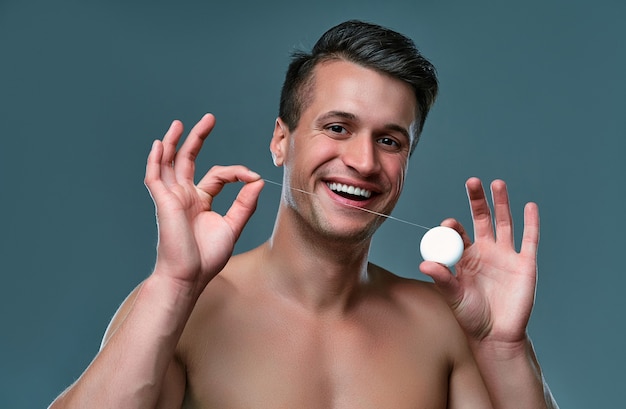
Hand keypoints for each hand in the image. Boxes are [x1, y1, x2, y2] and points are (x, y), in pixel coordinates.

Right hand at [144, 114, 263, 294]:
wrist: (188, 276)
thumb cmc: (207, 258)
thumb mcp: (232, 227)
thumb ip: (245, 204)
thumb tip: (258, 181)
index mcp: (201, 201)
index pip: (218, 175)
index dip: (236, 171)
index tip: (252, 176)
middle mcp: (185, 196)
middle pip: (189, 159)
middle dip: (198, 138)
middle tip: (209, 118)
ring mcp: (172, 197)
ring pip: (169, 163)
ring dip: (173, 142)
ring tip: (180, 123)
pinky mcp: (163, 202)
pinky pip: (154, 177)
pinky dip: (155, 160)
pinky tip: (158, 144)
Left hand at [420, 177, 538, 346]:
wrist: (496, 335)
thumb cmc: (471, 315)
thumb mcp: (453, 296)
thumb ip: (442, 278)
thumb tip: (424, 263)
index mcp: (465, 256)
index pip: (458, 233)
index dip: (453, 226)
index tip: (448, 224)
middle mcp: (485, 251)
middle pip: (481, 219)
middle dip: (477, 200)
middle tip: (471, 182)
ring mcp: (506, 255)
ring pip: (504, 223)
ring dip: (501, 203)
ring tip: (497, 183)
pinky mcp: (525, 263)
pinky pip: (529, 239)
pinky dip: (530, 223)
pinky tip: (529, 206)